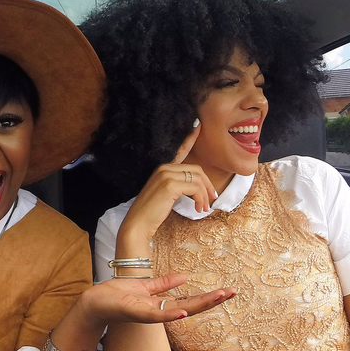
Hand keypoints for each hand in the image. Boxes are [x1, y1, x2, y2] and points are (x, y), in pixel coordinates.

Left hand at [80, 272, 234, 330]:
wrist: (94, 303)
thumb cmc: (116, 295)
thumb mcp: (144, 287)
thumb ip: (163, 283)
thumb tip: (185, 277)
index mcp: (161, 303)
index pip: (191, 300)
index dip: (209, 297)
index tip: (228, 291)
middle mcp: (158, 311)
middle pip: (191, 307)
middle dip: (212, 300)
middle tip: (232, 293)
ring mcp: (149, 313)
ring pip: (178, 311)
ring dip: (198, 305)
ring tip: (218, 297)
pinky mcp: (136, 312)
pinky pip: (155, 315)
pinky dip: (169, 314)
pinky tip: (183, 312)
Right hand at [117, 124, 216, 251]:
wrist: (138, 224)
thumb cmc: (151, 213)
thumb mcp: (165, 195)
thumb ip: (177, 186)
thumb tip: (195, 189)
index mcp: (162, 168)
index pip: (180, 151)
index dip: (190, 138)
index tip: (199, 126)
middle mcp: (163, 168)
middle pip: (196, 169)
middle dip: (207, 184)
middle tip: (211, 198)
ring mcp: (166, 175)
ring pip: (197, 179)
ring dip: (204, 194)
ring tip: (203, 208)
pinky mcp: (170, 185)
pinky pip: (195, 188)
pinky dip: (200, 198)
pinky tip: (198, 208)